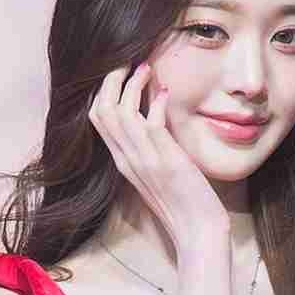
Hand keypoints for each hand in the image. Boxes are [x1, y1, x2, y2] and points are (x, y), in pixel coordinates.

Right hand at [87, 63, 225, 248]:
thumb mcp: (158, 172)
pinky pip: (151, 123)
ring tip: (147, 68)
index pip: (98, 118)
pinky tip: (166, 92)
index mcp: (123, 161)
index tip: (122, 73)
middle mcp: (127, 158)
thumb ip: (150, 147)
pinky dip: (155, 102)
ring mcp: (144, 160)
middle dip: (111, 80)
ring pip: (120, 112)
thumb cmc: (183, 203)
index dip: (105, 90)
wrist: (197, 232)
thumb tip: (154, 119)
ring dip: (132, 84)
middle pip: (101, 110)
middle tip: (129, 61)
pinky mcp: (165, 161)